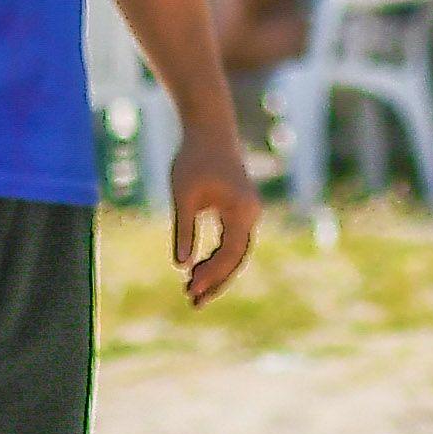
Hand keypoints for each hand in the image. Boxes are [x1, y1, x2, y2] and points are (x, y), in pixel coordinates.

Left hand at [169, 135, 257, 306]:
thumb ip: (184, 230)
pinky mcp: (240, 211)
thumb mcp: (183, 196)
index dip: (211, 274)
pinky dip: (216, 257)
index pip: (230, 252)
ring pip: (236, 253)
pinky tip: (196, 269)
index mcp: (241, 210)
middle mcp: (251, 214)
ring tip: (191, 290)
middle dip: (216, 281)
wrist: (209, 131)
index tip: (190, 288)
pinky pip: (232, 242)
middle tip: (193, 303)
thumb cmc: (193, 159)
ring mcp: (248, 213)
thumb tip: (181, 266)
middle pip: (237, 258)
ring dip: (216, 272)